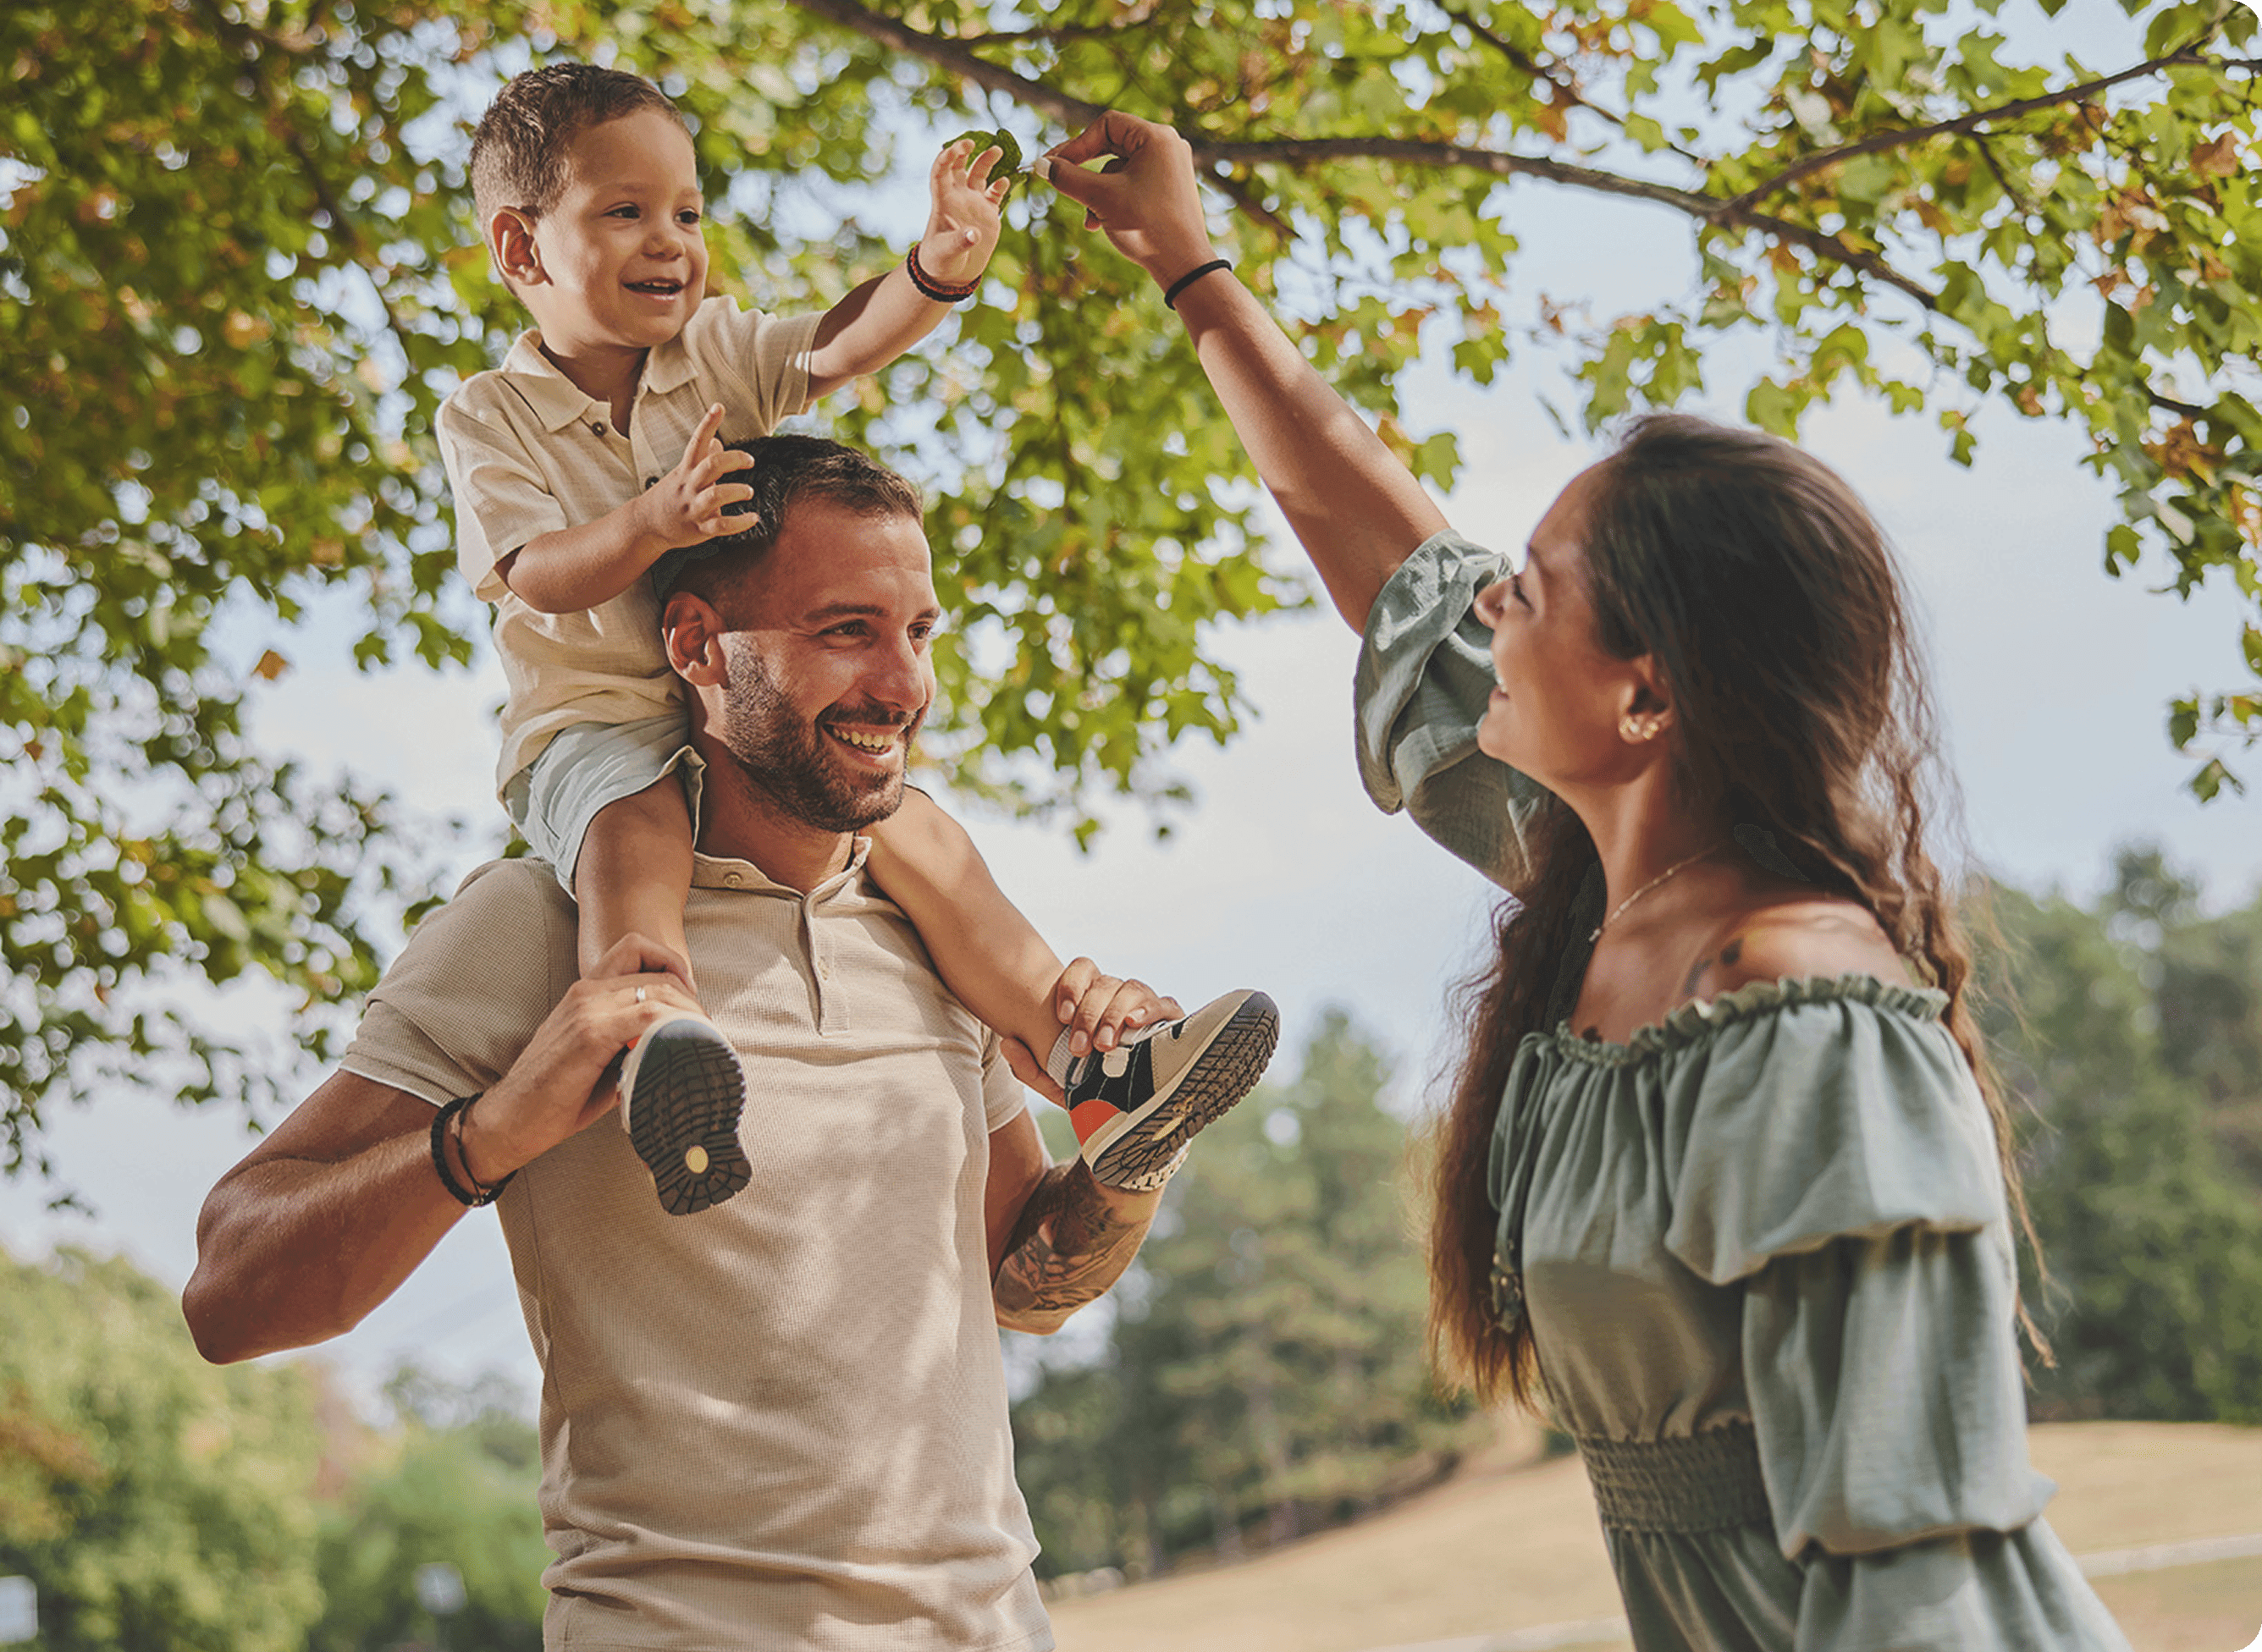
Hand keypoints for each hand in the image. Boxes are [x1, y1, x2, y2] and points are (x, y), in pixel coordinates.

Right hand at [457, 934, 701, 1183]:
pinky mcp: (590, 1035)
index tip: (690, 999)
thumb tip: (673, 1048)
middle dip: (689, 995)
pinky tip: (684, 1045)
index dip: (671, 965)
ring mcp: (586, 1010)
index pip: (635, 948)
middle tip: (705, 1027)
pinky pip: (647, 1015)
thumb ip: (628, 1043)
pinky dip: (674, 1025)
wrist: (510, 1120)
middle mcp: (586, 991)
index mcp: (585, 991)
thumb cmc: (554, 1096)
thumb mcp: (596, 1058)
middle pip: (655, 970)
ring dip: (689, 1012)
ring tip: (703, 1039)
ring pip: (657, 988)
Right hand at [637, 403, 754, 552]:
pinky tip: (753, 518)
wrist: (645, 524)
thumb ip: (702, 458)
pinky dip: (740, 523)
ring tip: (749, 491)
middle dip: (733, 459)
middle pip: (711, 465)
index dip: (707, 423)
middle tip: (750, 460)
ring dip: (736, 491)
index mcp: (687, 469)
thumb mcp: (683, 473)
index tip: (719, 406)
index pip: (697, 441)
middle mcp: (690, 485)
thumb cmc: (669, 495)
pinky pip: (721, 526)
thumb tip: (718, 441)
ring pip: (715, 496)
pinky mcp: (699, 528)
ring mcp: (694, 507)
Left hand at [917, 138, 1010, 287]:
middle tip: (973, 142)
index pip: (940, 172)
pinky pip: (995, 192)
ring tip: (997, 151)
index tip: (957, 149)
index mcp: (943, 201)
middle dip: (964, 151)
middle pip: (959, 166)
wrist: (952, 273)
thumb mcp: (946, 253)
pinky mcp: (988, 212)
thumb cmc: (941, 261)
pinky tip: (1004, 182)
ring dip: (986, 160)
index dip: (946, 157)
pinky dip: (1001, 185)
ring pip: (979, 174)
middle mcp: (958, 196)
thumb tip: (973, 234)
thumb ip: (959, 242)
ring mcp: (973, 203)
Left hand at [1003, 957, 1182, 1105]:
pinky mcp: (1171, 1021)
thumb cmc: (1092, 1094)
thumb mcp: (1056, 1086)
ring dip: (1114, 1014)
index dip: (1071, 987)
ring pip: (1132, 988)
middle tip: (1080, 1046)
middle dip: (1089, 1013)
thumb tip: (1007, 1043)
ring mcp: (1146, 1006)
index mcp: (1092, 1001)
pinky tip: (1135, 1025)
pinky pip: (1165, 1003)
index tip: (1061, 1017)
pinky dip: (1150, 1009)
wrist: (1130, 1119)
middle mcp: (1119, 997)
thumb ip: (1028, 1068)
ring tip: (1105, 1045)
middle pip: (1103, 983)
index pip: (1082, 970)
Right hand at [1040, 113, 1217, 288]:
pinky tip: (1102, 223)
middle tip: (1058, 178)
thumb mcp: (1100, 198)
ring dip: (1097, 191)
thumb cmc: (1147, 226)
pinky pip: (1132, 183)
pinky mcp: (1168, 187)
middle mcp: (1167, 145)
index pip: (1106, 125)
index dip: (1076, 144)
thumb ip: (1067, 177)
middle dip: (1084, 169)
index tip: (1054, 165)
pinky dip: (1114, 198)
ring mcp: (1169, 167)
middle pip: (1112, 144)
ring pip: (1119, 168)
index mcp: (1157, 137)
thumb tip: (1041, 165)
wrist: (1184, 265)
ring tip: (1090, 220)